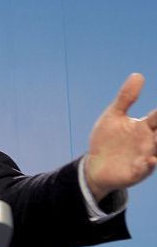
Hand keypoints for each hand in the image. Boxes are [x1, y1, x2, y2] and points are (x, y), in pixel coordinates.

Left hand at [85, 73, 156, 200]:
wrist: (95, 165)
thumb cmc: (108, 139)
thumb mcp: (114, 115)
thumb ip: (126, 97)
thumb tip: (138, 74)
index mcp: (145, 127)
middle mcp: (149, 142)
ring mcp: (144, 157)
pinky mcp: (135, 171)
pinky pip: (145, 169)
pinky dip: (148, 165)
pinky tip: (150, 159)